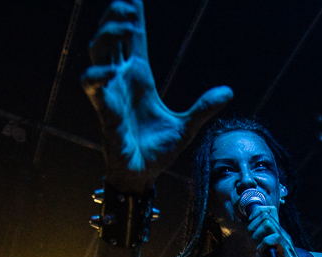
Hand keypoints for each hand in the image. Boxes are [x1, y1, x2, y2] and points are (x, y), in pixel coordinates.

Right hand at [82, 0, 231, 190]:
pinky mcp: (105, 112)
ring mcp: (111, 94)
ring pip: (98, 54)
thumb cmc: (158, 151)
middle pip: (111, 39)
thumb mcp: (186, 126)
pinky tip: (107, 71)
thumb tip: (229, 91)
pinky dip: (96, 77)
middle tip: (128, 6)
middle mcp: (122, 81)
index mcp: (139, 78)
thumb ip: (204, 107)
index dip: (131, 16)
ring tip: (124, 26)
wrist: (142, 175)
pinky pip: (93, 88)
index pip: (133, 40)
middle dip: (116, 18)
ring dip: (107, 37)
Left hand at [247, 205, 319, 256]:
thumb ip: (260, 245)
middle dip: (253, 228)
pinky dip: (264, 244)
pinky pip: (274, 237)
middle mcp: (281, 234)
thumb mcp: (267, 255)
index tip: (250, 234)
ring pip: (268, 222)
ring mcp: (284, 240)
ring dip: (257, 234)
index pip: (264, 214)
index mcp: (277, 234)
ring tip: (258, 246)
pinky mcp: (286, 249)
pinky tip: (262, 252)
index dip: (253, 220)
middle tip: (253, 242)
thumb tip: (250, 237)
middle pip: (264, 215)